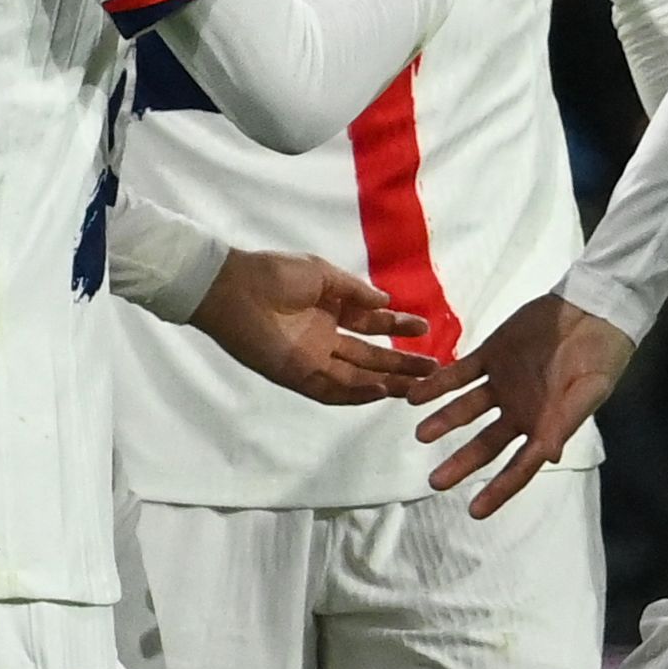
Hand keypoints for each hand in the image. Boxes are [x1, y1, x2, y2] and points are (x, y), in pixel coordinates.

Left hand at [191, 250, 444, 407]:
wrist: (233, 288)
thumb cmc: (274, 274)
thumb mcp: (322, 274)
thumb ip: (355, 291)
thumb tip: (386, 303)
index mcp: (331, 310)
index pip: (372, 324)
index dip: (398, 327)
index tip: (425, 328)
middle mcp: (325, 338)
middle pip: (370, 356)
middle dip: (402, 362)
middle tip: (434, 368)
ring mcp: (312, 358)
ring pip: (356, 377)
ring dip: (386, 382)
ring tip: (417, 385)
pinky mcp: (296, 375)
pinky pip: (330, 391)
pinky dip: (354, 394)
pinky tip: (380, 392)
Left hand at [416, 292, 632, 515]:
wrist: (593, 309)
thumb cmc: (600, 356)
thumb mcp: (589, 392)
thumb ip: (564, 423)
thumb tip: (548, 458)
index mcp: (544, 425)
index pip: (519, 467)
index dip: (498, 491)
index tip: (474, 511)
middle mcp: (519, 410)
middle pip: (485, 445)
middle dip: (461, 464)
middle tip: (435, 482)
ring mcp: (502, 383)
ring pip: (466, 410)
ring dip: (443, 422)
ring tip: (420, 434)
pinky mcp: (491, 355)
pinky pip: (458, 374)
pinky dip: (437, 385)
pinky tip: (415, 396)